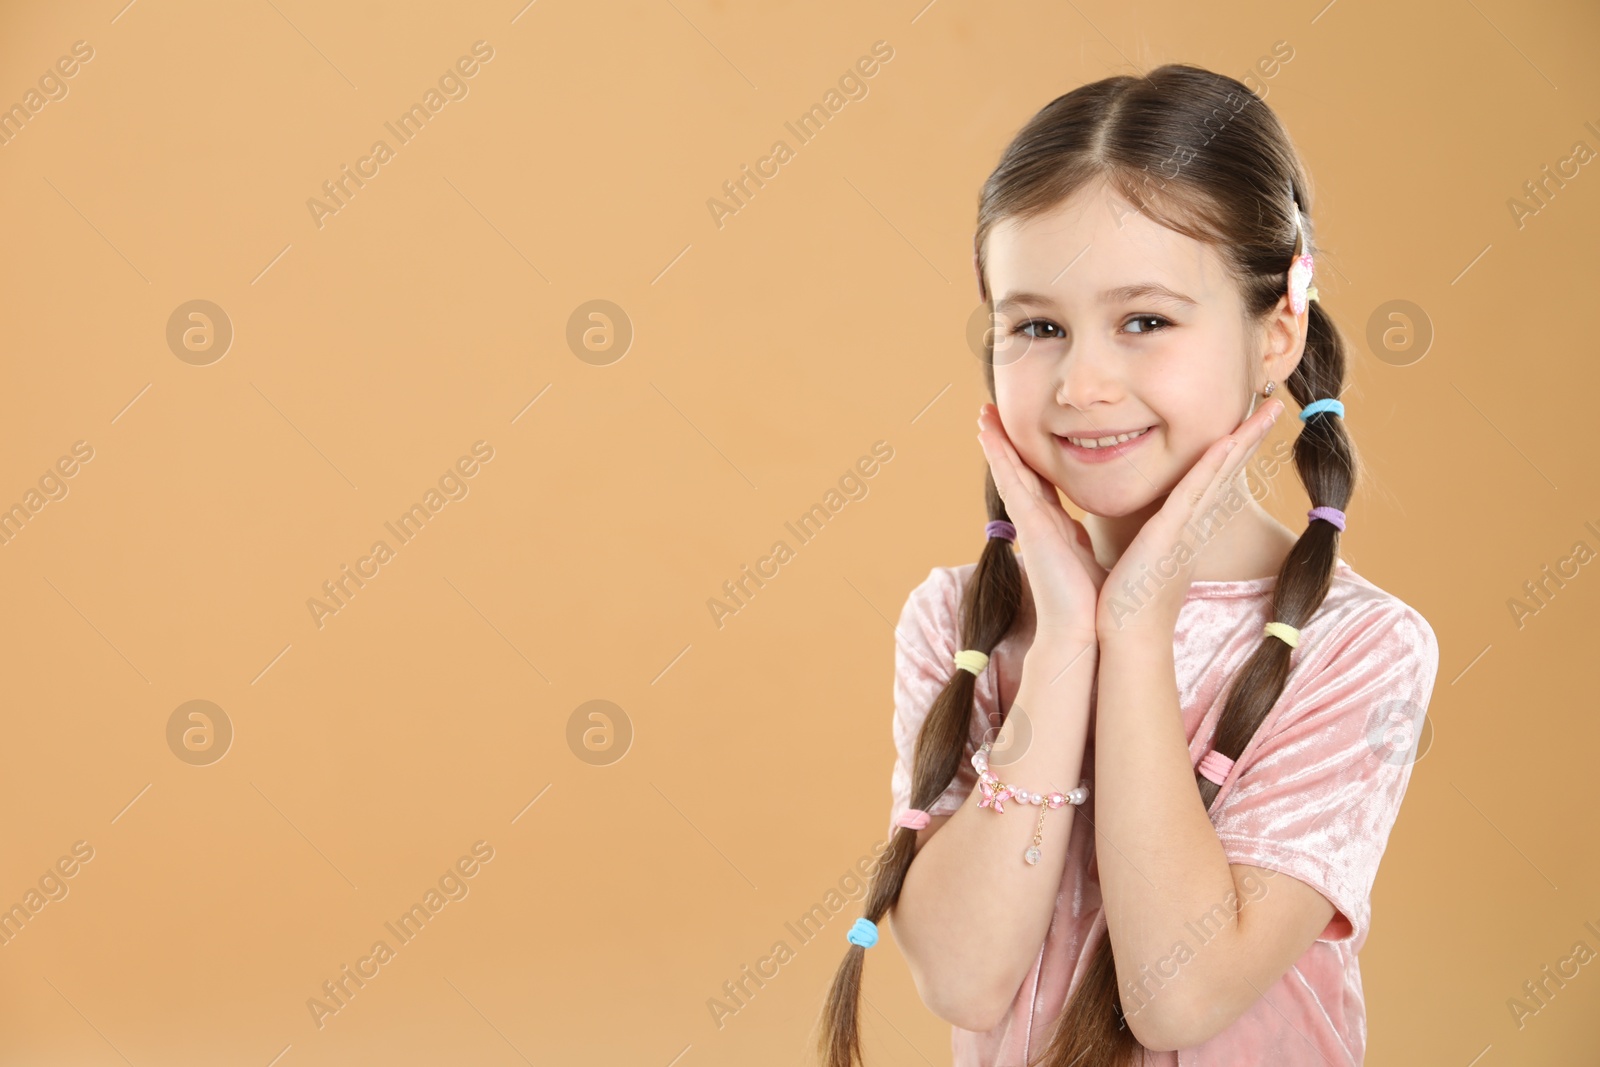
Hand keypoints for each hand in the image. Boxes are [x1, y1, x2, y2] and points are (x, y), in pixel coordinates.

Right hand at [976, 403, 1106, 638]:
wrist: (1088, 632)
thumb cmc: (1098, 605)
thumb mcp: (1097, 561)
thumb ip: (1092, 544)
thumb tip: (1107, 538)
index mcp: (1059, 531)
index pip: (1041, 486)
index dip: (1031, 460)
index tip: (1025, 437)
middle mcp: (1041, 524)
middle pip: (1021, 473)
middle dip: (1007, 444)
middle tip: (992, 414)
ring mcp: (1033, 525)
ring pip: (1011, 472)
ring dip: (996, 443)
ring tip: (983, 414)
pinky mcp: (1031, 526)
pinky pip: (1012, 483)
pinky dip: (1000, 457)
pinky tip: (988, 435)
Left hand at [1095, 397, 1284, 639]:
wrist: (1125, 633)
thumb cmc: (1124, 600)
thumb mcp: (1138, 555)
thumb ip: (1141, 535)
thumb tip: (1133, 526)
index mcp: (1183, 528)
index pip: (1210, 480)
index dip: (1229, 450)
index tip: (1243, 423)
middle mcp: (1192, 525)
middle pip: (1226, 471)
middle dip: (1250, 437)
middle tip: (1272, 406)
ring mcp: (1185, 528)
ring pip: (1219, 474)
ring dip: (1243, 440)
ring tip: (1269, 410)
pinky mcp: (1171, 534)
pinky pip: (1196, 492)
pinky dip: (1213, 465)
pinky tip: (1228, 441)